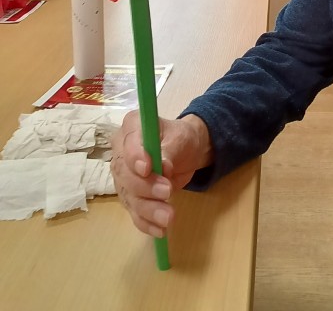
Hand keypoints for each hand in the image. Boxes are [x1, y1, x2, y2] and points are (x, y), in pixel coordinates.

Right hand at [110, 110, 213, 237]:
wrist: (186, 152)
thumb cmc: (181, 138)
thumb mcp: (181, 137)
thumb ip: (170, 150)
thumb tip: (163, 167)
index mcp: (131, 128)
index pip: (127, 143)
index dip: (134, 157)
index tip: (148, 168)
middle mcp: (121, 153)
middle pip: (125, 174)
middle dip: (145, 187)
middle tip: (167, 192)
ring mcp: (123, 177)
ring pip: (130, 197)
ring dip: (148, 210)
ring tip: (168, 217)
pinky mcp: (131, 197)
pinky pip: (135, 212)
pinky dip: (147, 223)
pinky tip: (160, 230)